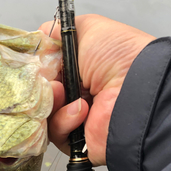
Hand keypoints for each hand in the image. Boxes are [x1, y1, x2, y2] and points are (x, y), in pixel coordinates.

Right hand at [40, 14, 155, 165]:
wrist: (136, 91)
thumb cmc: (118, 57)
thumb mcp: (89, 29)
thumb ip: (61, 31)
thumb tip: (41, 37)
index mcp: (81, 70)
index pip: (46, 71)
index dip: (38, 67)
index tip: (34, 62)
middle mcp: (78, 94)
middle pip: (41, 93)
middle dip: (41, 84)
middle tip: (50, 78)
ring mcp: (77, 119)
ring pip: (44, 114)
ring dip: (51, 101)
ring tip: (63, 92)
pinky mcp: (77, 141)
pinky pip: (55, 133)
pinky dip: (63, 120)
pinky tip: (81, 110)